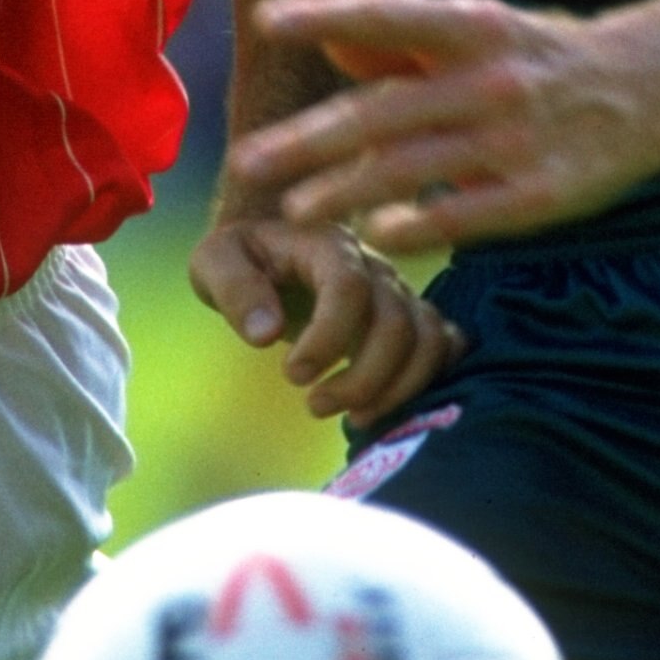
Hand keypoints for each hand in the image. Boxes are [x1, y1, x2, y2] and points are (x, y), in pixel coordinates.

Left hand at [189, 214, 463, 425]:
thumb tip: (265, 333)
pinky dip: (426, 381)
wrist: (270, 242)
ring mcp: (397, 290)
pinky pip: (443, 345)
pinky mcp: (408, 316)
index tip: (292, 375)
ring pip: (427, 339)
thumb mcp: (215, 261)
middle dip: (360, 377)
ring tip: (352, 417)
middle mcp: (374, 264)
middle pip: (396, 323)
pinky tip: (383, 407)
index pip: (349, 288)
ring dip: (396, 388)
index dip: (326, 339)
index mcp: (327, 242)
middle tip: (314, 405)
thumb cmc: (241, 254)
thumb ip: (234, 290)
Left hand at [222, 0, 659, 251]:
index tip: (266, 20)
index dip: (325, 15)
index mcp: (474, 26)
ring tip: (295, 209)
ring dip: (345, 190)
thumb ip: (404, 43)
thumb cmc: (548, 55)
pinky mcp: (540, 194)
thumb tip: (330, 46)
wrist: (658, 84)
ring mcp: (515, 140)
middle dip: (308, 138)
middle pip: (382, 111)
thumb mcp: (483, 29)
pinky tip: (377, 234)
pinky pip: (464, 214)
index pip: (386, 16)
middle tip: (246, 162)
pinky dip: (417, 224)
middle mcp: (490, 78)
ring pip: (411, 168)